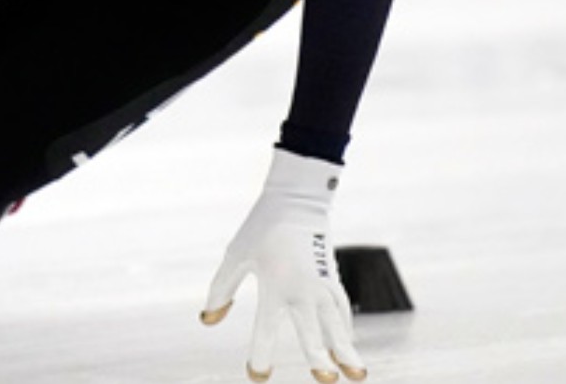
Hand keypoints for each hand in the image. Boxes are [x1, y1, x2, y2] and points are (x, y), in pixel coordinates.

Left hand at [200, 149, 365, 381]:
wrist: (296, 200)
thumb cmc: (260, 229)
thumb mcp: (235, 256)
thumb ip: (220, 289)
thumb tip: (208, 321)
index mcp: (274, 284)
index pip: (266, 328)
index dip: (261, 354)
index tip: (258, 375)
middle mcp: (301, 288)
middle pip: (312, 331)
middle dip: (319, 358)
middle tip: (325, 380)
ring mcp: (321, 284)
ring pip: (337, 324)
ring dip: (346, 349)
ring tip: (357, 374)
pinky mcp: (333, 278)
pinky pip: (342, 309)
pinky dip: (345, 329)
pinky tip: (346, 345)